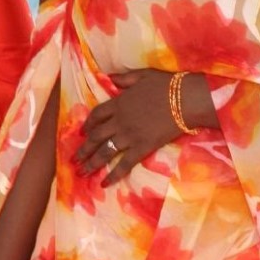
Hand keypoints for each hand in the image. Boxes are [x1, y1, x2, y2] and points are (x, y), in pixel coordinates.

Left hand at [76, 68, 180, 185]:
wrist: (185, 100)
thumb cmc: (167, 85)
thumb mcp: (142, 75)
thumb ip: (124, 79)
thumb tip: (108, 77)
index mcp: (118, 103)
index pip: (97, 115)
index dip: (88, 124)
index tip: (82, 132)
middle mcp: (119, 121)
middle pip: (96, 136)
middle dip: (84, 149)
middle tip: (75, 160)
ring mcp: (130, 136)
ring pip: (105, 151)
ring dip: (92, 163)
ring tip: (82, 172)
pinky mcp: (142, 148)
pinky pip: (124, 164)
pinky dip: (113, 175)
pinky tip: (104, 184)